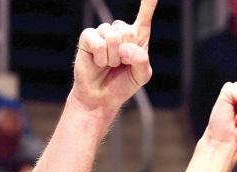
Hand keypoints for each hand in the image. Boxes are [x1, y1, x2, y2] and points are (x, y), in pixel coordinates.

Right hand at [71, 0, 154, 114]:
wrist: (102, 97)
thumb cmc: (122, 84)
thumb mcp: (141, 76)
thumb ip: (141, 61)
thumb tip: (126, 47)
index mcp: (137, 39)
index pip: (144, 18)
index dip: (148, 4)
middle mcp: (119, 32)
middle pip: (127, 30)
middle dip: (125, 53)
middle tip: (120, 65)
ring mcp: (102, 33)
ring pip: (112, 37)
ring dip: (113, 58)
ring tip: (109, 65)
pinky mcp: (88, 38)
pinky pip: (98, 43)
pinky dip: (100, 57)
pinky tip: (98, 63)